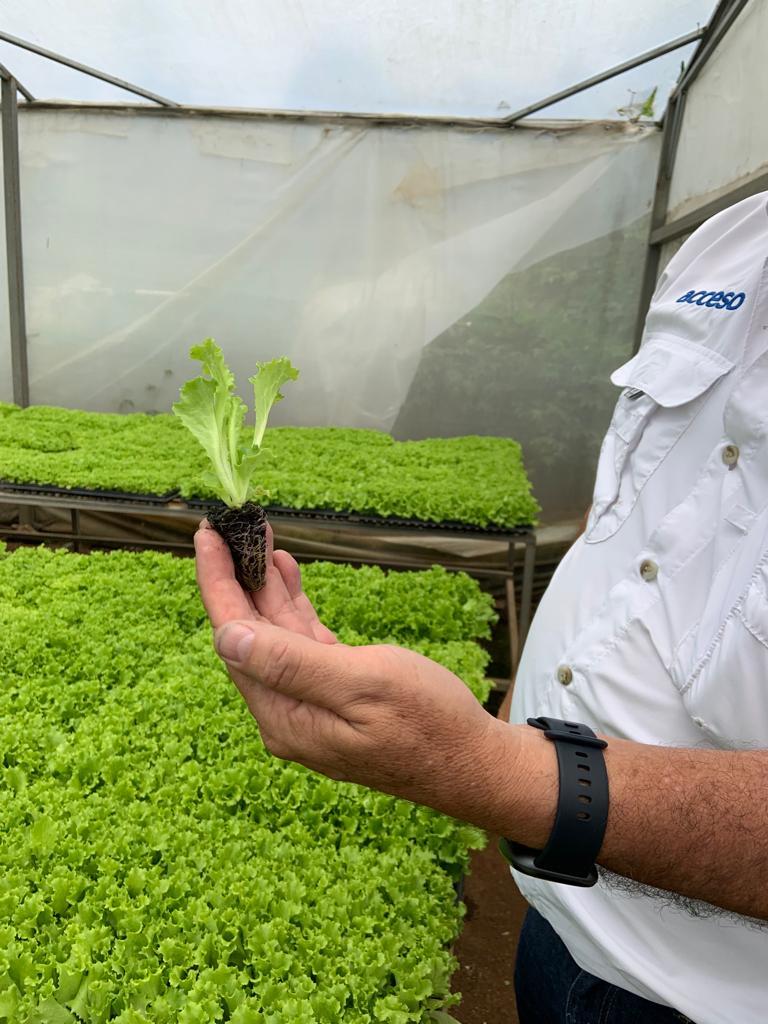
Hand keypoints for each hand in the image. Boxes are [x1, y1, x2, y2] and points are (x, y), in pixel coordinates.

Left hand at [194, 523, 520, 826]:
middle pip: (247, 634)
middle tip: (227, 525)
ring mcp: (310, 706)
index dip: (217, 583)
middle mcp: (288, 713)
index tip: (206, 535)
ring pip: (274, 635)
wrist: (475, 764)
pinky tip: (285, 576)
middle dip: (235, 578)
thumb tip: (227, 636)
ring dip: (264, 588)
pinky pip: (301, 644)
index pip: (234, 638)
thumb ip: (290, 663)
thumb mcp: (362, 685)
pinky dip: (292, 607)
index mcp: (285, 715)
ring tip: (257, 539)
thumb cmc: (429, 724)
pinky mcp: (335, 697)